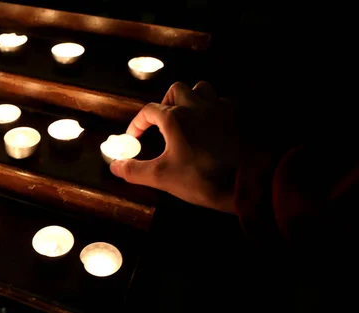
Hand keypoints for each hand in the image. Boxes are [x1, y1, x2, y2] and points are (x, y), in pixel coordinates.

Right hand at [110, 81, 239, 213]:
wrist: (245, 183)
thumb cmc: (200, 178)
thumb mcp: (161, 177)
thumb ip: (134, 170)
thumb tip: (115, 166)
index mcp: (174, 117)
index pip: (148, 111)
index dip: (138, 123)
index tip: (134, 138)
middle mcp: (196, 106)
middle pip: (176, 90)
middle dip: (165, 102)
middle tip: (161, 121)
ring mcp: (219, 108)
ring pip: (202, 89)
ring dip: (191, 98)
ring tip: (187, 115)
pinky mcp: (237, 117)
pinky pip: (224, 101)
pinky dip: (215, 107)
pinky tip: (213, 121)